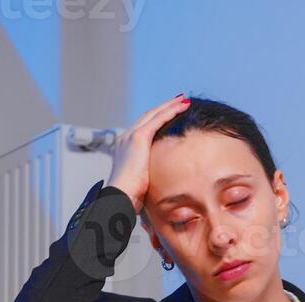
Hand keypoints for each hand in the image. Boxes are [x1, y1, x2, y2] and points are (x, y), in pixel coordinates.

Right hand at [106, 96, 190, 213]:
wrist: (120, 196)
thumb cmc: (129, 197)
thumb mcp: (141, 183)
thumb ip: (148, 177)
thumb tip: (160, 187)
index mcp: (125, 148)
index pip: (143, 128)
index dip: (157, 119)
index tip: (169, 115)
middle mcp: (126, 138)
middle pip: (148, 116)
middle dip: (164, 107)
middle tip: (179, 101)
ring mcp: (131, 136)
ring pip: (154, 114)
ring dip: (170, 106)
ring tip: (184, 101)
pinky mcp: (139, 138)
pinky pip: (158, 119)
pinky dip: (170, 111)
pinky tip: (181, 107)